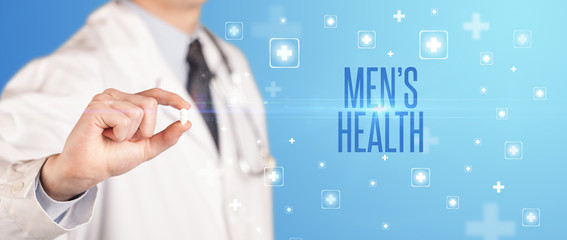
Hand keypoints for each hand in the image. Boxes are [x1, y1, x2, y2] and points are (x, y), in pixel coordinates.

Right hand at [40, 88, 190, 200]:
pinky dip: (119, 133)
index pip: (154, 94)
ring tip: (112, 137)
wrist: (89, 170)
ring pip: (139, 111)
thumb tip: (186, 124)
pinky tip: (104, 135)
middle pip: (151, 104)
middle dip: (144, 129)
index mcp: (128, 104)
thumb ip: (167, 137)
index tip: (186, 107)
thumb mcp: (146, 148)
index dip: (171, 98)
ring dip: (130, 133)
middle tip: (124, 139)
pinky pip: (125, 118)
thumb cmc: (112, 158)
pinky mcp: (96, 106)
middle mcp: (117, 97)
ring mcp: (106, 99)